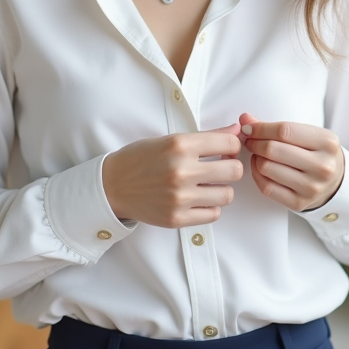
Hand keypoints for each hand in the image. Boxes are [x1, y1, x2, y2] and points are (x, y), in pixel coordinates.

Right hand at [102, 126, 243, 227]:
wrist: (112, 186)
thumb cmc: (141, 159)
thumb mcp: (171, 139)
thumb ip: (207, 137)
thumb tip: (237, 131)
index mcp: (179, 145)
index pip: (230, 144)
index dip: (232, 147)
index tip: (225, 151)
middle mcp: (181, 170)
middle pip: (234, 171)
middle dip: (230, 168)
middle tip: (220, 168)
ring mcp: (179, 197)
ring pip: (227, 195)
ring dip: (221, 190)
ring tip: (208, 185)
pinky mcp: (176, 218)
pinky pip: (213, 214)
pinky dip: (209, 207)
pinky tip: (197, 199)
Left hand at [241, 113, 343, 211]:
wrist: (335, 182)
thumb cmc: (317, 153)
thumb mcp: (306, 134)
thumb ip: (276, 126)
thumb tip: (246, 119)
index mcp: (327, 142)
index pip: (284, 130)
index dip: (260, 128)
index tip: (248, 127)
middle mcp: (322, 166)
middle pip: (273, 150)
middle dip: (255, 142)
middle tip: (250, 141)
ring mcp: (312, 187)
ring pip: (267, 168)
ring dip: (255, 158)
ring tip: (258, 153)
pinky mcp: (299, 203)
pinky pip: (266, 187)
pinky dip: (256, 174)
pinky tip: (259, 167)